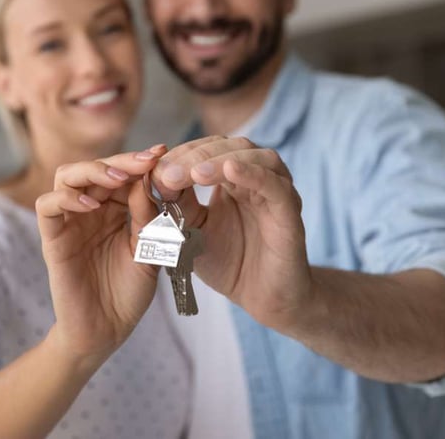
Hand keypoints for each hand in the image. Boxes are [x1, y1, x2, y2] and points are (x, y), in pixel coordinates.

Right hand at [35, 146, 164, 363]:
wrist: (107, 331)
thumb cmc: (129, 292)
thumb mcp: (148, 249)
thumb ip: (147, 215)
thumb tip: (147, 178)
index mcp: (117, 208)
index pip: (123, 172)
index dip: (140, 160)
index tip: (162, 153)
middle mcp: (91, 208)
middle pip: (95, 167)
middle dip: (120, 160)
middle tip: (143, 161)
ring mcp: (70, 221)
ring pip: (66, 175)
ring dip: (92, 170)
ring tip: (117, 177)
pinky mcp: (52, 238)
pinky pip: (47, 206)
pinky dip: (65, 197)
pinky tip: (89, 204)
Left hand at [149, 136, 309, 330]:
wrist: (263, 299)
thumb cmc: (229, 262)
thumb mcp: (192, 231)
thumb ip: (177, 205)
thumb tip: (154, 178)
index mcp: (233, 178)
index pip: (208, 149)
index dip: (181, 154)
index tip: (154, 168)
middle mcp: (258, 177)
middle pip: (230, 146)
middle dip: (196, 156)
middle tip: (168, 173)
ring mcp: (277, 192)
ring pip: (256, 158)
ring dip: (221, 161)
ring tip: (194, 174)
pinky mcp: (290, 213)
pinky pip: (275, 187)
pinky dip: (254, 175)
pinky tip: (230, 171)